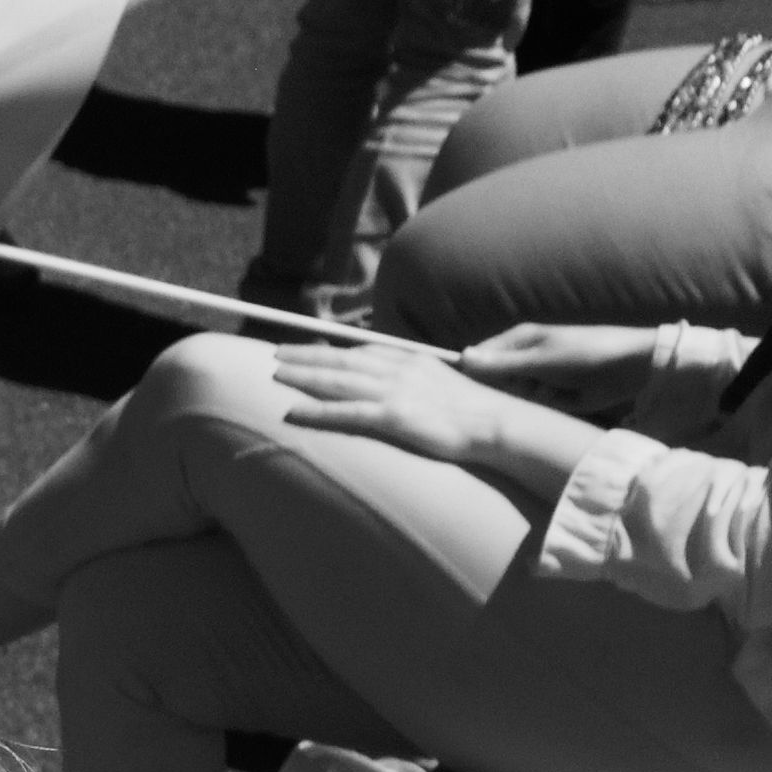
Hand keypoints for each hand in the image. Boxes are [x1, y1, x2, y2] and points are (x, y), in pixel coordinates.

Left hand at [263, 339, 582, 492]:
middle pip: (343, 358)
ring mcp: (395, 392)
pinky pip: (346, 412)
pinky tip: (292, 411)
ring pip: (338, 379)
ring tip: (274, 374)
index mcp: (411, 360)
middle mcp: (399, 370)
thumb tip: (397, 389)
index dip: (331, 349)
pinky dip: (317, 410)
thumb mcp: (442, 386)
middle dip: (306, 355)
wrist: (497, 424)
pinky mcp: (394, 417)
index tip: (306, 347)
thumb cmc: (475, 412)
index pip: (363, 350)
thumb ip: (417, 382)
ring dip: (303, 376)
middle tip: (274, 353)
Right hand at [451, 320, 665, 414]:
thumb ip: (500, 363)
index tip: (468, 390)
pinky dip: (544, 406)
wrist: (628, 368)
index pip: (480, 357)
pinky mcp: (550, 397)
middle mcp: (524, 359)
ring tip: (551, 391)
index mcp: (518, 340)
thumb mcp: (539, 359)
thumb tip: (462, 356)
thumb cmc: (584, 353)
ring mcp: (537, 379)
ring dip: (528, 399)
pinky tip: (561, 399)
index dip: (473, 373)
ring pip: (513, 397)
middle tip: (528, 387)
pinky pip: (533, 407)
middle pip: (494, 381)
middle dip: (506, 389)